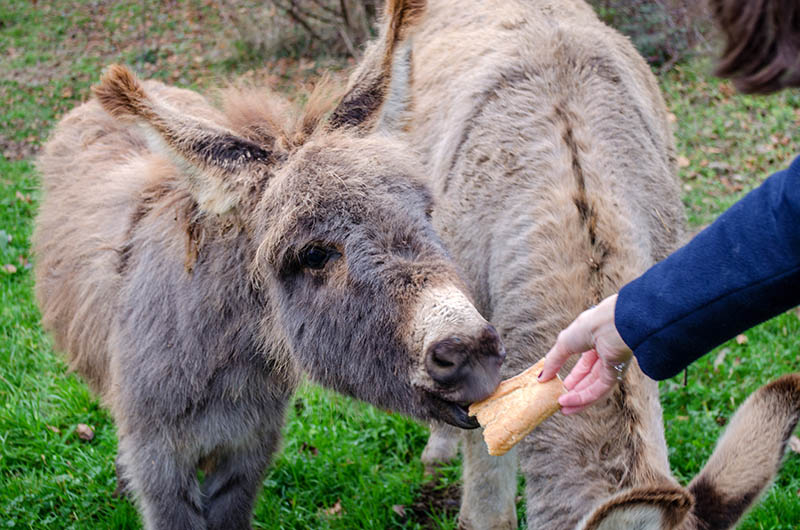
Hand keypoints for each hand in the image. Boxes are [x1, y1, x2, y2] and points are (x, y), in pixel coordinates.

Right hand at [537, 294, 632, 414]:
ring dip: (577, 399)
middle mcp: (605, 355)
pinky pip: (599, 390)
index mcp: (594, 343)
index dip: (570, 378)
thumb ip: (552, 361)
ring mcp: (612, 365)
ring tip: (562, 408)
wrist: (612, 324)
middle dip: (573, 392)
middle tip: (558, 402)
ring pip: (593, 387)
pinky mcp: (617, 374)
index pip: (583, 366)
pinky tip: (568, 403)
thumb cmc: (590, 325)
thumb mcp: (563, 343)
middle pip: (588, 379)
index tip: (557, 387)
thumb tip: (541, 378)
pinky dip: (583, 398)